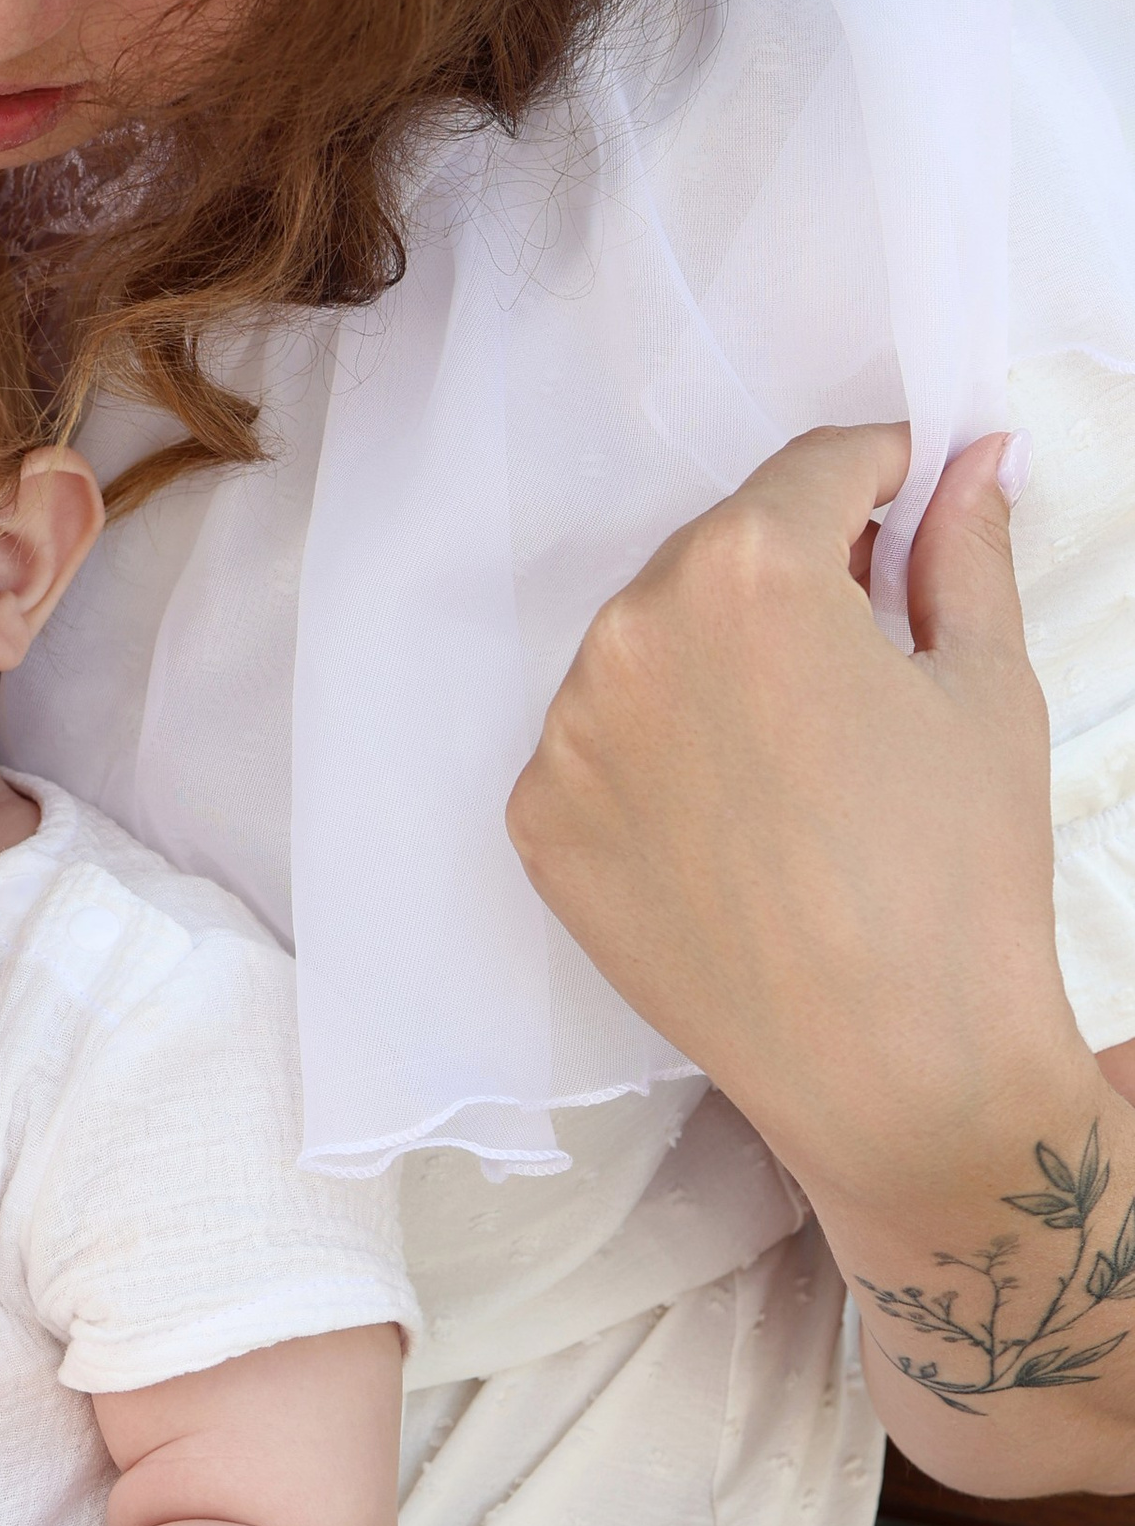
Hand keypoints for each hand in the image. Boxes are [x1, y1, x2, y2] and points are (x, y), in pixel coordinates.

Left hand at [507, 425, 1085, 1217]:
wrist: (894, 1067)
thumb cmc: (961, 873)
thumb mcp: (986, 685)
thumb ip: (964, 550)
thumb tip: (974, 458)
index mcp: (748, 572)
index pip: (811, 470)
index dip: (878, 478)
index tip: (909, 505)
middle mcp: (631, 631)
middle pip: (719, 552)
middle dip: (794, 572)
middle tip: (868, 645)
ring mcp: (568, 733)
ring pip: (650, 645)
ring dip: (716, 660)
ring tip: (802, 752)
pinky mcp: (539, 820)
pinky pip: (600, 744)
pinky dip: (658, 754)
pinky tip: (735, 816)